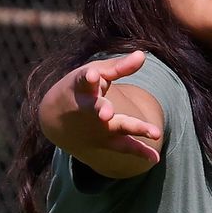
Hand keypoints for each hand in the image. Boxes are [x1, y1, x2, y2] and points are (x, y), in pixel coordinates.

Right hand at [44, 50, 161, 162]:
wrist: (55, 121)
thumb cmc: (80, 89)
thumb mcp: (93, 73)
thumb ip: (118, 67)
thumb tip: (142, 54)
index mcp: (83, 87)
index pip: (84, 80)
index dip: (89, 77)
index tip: (93, 75)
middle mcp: (89, 109)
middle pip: (97, 108)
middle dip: (102, 110)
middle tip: (107, 114)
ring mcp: (97, 126)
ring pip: (117, 128)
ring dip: (135, 129)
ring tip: (156, 133)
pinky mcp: (105, 140)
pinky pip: (124, 146)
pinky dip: (140, 151)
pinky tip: (156, 158)